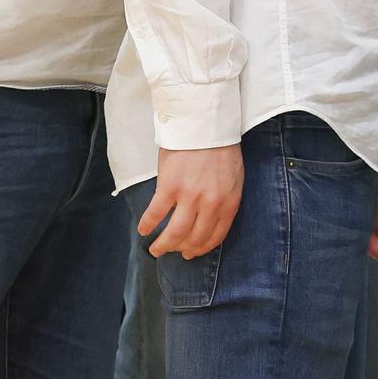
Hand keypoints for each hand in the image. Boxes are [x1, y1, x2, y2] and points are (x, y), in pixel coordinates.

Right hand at [140, 144, 244, 258]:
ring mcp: (189, 197)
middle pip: (194, 238)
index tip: (191, 253)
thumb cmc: (221, 148)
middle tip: (171, 252)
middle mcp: (210, 204)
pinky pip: (155, 215)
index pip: (215, 236)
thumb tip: (212, 220)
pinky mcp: (169, 187)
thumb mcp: (234, 177)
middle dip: (181, 250)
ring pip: (175, 234)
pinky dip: (147, 225)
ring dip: (163, 245)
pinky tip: (143, 229)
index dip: (201, 249)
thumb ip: (226, 200)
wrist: (205, 124)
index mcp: (229, 202)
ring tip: (155, 250)